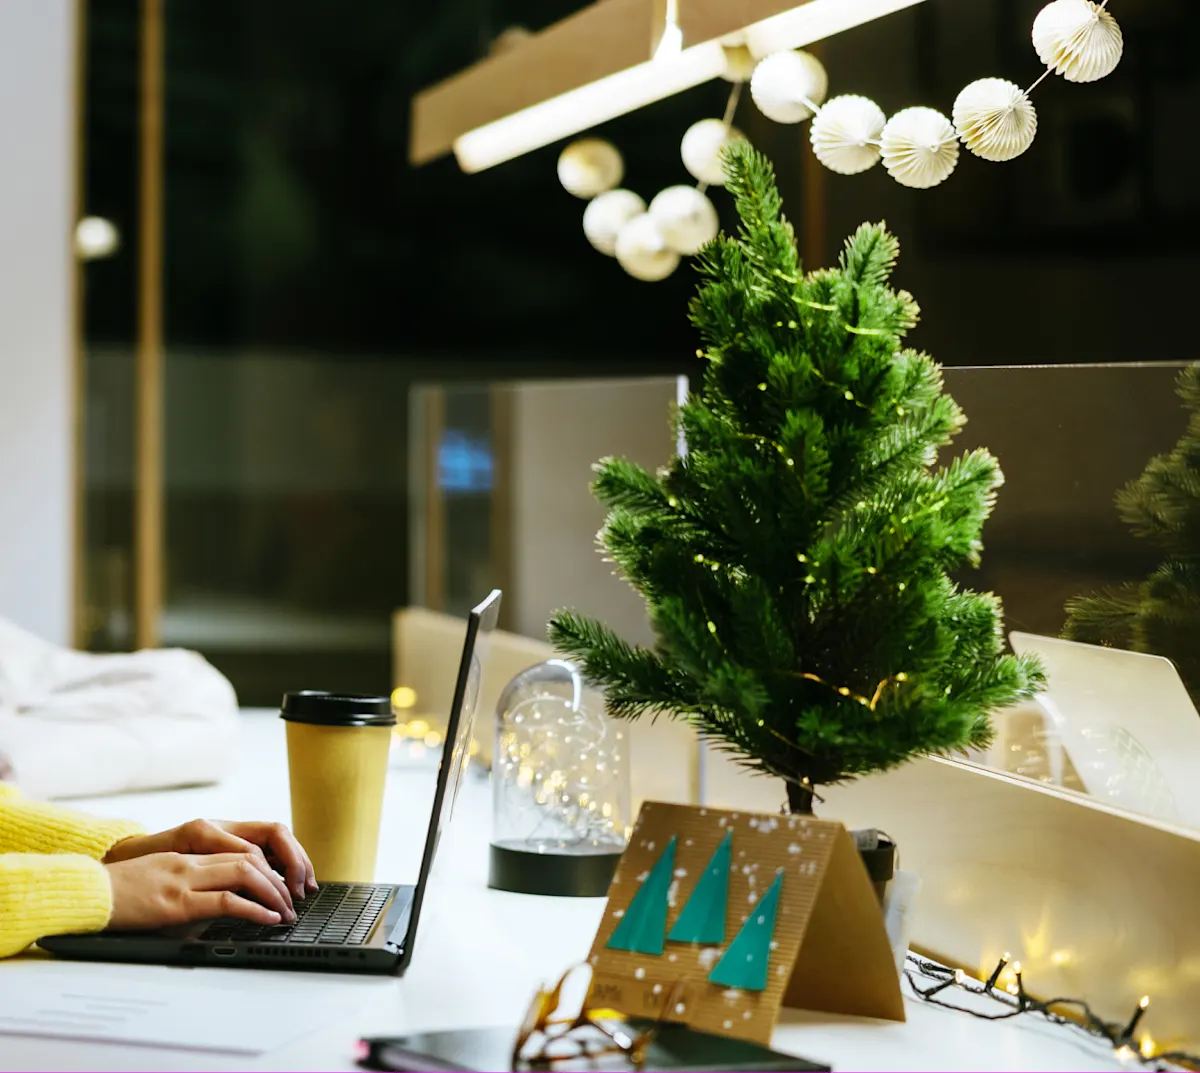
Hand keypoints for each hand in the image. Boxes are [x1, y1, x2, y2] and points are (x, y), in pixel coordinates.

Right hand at [105, 852, 298, 929]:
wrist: (86, 893)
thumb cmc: (119, 892)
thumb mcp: (160, 878)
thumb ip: (190, 882)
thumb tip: (218, 905)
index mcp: (189, 855)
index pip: (242, 851)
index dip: (269, 867)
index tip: (283, 884)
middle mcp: (192, 862)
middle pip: (251, 859)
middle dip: (279, 879)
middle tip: (293, 900)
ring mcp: (185, 880)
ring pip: (246, 874)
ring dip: (273, 893)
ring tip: (286, 912)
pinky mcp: (176, 903)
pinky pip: (226, 901)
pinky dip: (254, 909)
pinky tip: (267, 919)